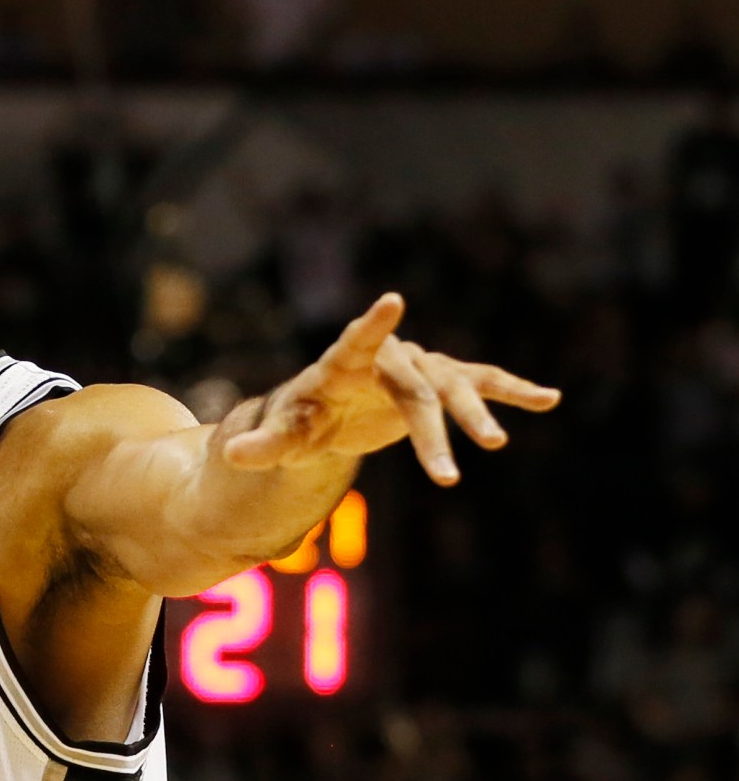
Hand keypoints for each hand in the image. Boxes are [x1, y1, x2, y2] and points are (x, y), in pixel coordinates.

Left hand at [221, 293, 560, 485]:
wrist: (328, 412)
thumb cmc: (300, 420)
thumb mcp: (282, 438)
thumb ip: (261, 446)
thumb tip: (231, 455)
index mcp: (343, 367)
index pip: (356, 343)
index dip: (372, 326)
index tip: (391, 302)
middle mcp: (388, 360)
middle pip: (415, 394)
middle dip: (430, 435)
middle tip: (447, 478)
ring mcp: (417, 369)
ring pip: (453, 388)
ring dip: (477, 415)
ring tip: (497, 444)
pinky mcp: (440, 382)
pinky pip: (482, 383)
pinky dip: (512, 391)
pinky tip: (549, 399)